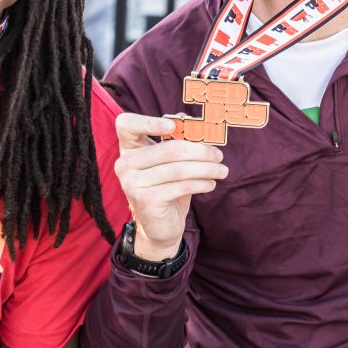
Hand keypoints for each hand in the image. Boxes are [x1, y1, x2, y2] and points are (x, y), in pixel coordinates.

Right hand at [114, 112, 227, 259]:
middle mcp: (125, 163)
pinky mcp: (145, 199)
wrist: (160, 226)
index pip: (127, 124)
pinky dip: (201, 183)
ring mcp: (132, 182)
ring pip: (179, 169)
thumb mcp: (171, 164)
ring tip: (222, 171)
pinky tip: (211, 184)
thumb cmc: (167, 188)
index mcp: (129, 148)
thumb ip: (178, 143)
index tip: (173, 126)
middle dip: (201, 151)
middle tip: (219, 156)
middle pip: (169, 148)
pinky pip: (181, 186)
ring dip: (207, 169)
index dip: (149, 122)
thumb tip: (191, 121)